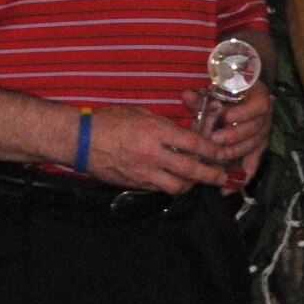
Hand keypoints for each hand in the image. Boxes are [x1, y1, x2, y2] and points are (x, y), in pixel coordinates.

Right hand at [82, 104, 229, 192]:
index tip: (223, 154)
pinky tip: (173, 180)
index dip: (213, 151)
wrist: (80, 140)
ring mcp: (143, 173)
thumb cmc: (110, 121)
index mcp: (156, 132)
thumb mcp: (142, 114)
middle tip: (223, 178)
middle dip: (211, 176)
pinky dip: (169, 186)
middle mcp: (152, 155)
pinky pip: (158, 189)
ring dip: (190, 184)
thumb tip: (186, 134)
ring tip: (197, 180)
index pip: (194, 144)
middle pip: (190, 170)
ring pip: (176, 187)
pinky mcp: (134, 184)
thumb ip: (166, 126)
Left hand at [184, 82, 272, 191]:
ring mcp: (262, 135)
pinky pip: (252, 166)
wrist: (237, 98)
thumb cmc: (226, 92)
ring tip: (215, 157)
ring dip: (234, 153)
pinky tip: (226, 189)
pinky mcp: (256, 150)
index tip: (227, 117)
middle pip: (255, 129)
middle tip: (214, 140)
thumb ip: (203, 95)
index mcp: (259, 98)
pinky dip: (240, 179)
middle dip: (234, 136)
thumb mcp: (216, 90)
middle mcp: (264, 118)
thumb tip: (187, 96)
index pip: (260, 106)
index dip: (245, 113)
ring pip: (252, 147)